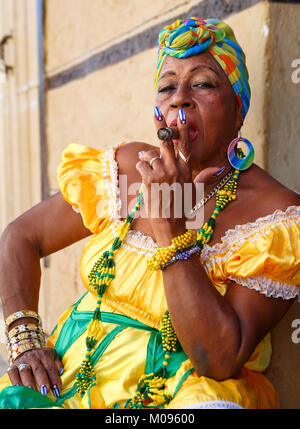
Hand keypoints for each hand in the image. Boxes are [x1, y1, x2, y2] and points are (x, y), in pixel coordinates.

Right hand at [7, 347, 62, 397]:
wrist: (26, 349)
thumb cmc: (42, 356)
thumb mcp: (52, 355)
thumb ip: (57, 363)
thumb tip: (61, 372)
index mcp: (44, 355)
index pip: (50, 368)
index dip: (54, 379)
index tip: (57, 391)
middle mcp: (33, 357)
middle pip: (38, 369)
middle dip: (42, 381)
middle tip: (45, 392)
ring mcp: (22, 362)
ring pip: (25, 371)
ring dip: (29, 382)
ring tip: (33, 391)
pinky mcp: (12, 367)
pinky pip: (12, 374)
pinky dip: (15, 381)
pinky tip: (19, 389)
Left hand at [136, 108, 193, 229]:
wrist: (171, 226)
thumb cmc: (182, 209)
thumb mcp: (195, 192)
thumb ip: (204, 177)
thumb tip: (219, 168)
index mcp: (187, 170)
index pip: (185, 145)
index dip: (182, 130)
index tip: (179, 116)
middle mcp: (176, 169)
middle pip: (166, 142)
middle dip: (160, 127)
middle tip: (156, 113)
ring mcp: (163, 173)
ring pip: (151, 156)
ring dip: (146, 158)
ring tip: (147, 164)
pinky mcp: (151, 179)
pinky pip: (143, 165)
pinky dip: (141, 168)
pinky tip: (144, 177)